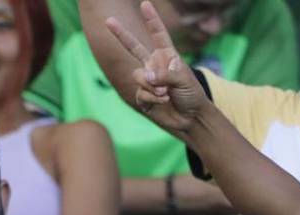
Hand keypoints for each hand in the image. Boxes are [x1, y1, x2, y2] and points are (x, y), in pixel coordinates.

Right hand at [105, 1, 208, 134]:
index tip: (145, 4)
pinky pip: (140, 93)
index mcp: (167, 55)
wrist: (190, 118)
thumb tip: (145, 76)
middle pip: (134, 47)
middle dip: (121, 34)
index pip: (158, 34)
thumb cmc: (192, 95)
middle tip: (108, 20)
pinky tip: (162, 101)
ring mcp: (147, 80)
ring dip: (152, 86)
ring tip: (166, 93)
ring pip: (138, 76)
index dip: (151, 19)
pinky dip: (152, 98)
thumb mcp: (183, 80)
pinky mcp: (142, 96)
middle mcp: (154, 65)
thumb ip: (165, 75)